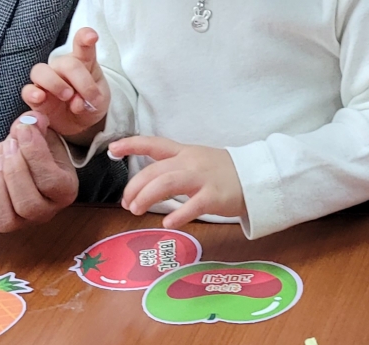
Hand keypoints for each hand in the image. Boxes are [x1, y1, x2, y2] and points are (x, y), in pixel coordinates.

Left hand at [0, 113, 78, 235]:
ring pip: (3, 221)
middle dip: (13, 171)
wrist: (19, 160)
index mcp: (64, 190)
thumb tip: (31, 121)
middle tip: (9, 146)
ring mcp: (18, 222)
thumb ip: (35, 125)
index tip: (22, 130)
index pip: (50, 181)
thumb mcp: (37, 133)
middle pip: (28, 205)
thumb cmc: (33, 149)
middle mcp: (44, 212)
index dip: (34, 153)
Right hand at [21, 28, 108, 139]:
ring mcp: (47, 81)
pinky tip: (40, 97)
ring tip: (67, 96)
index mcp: (83, 62)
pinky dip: (32, 93)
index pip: (82, 45)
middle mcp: (62, 67)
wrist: (80, 123)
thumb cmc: (90, 103)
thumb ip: (92, 98)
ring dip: (54, 83)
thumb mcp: (99, 100)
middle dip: (79, 80)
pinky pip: (27, 90)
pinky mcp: (35, 97)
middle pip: (65, 63)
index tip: (92, 37)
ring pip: (40, 71)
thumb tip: (76, 102)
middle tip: (88, 97)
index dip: (85, 38)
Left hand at [109, 137, 245, 229]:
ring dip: (146, 197)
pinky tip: (167, 223)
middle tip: (126, 203)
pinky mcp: (214, 196)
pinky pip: (192, 205)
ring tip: (135, 211)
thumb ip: (173, 167)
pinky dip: (177, 215)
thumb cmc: (223, 173)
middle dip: (135, 186)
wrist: (256, 178)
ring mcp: (203, 178)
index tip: (112, 149)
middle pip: (155, 170)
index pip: (154, 144)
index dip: (132, 144)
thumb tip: (145, 184)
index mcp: (185, 152)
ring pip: (167, 183)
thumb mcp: (197, 161)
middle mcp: (191, 162)